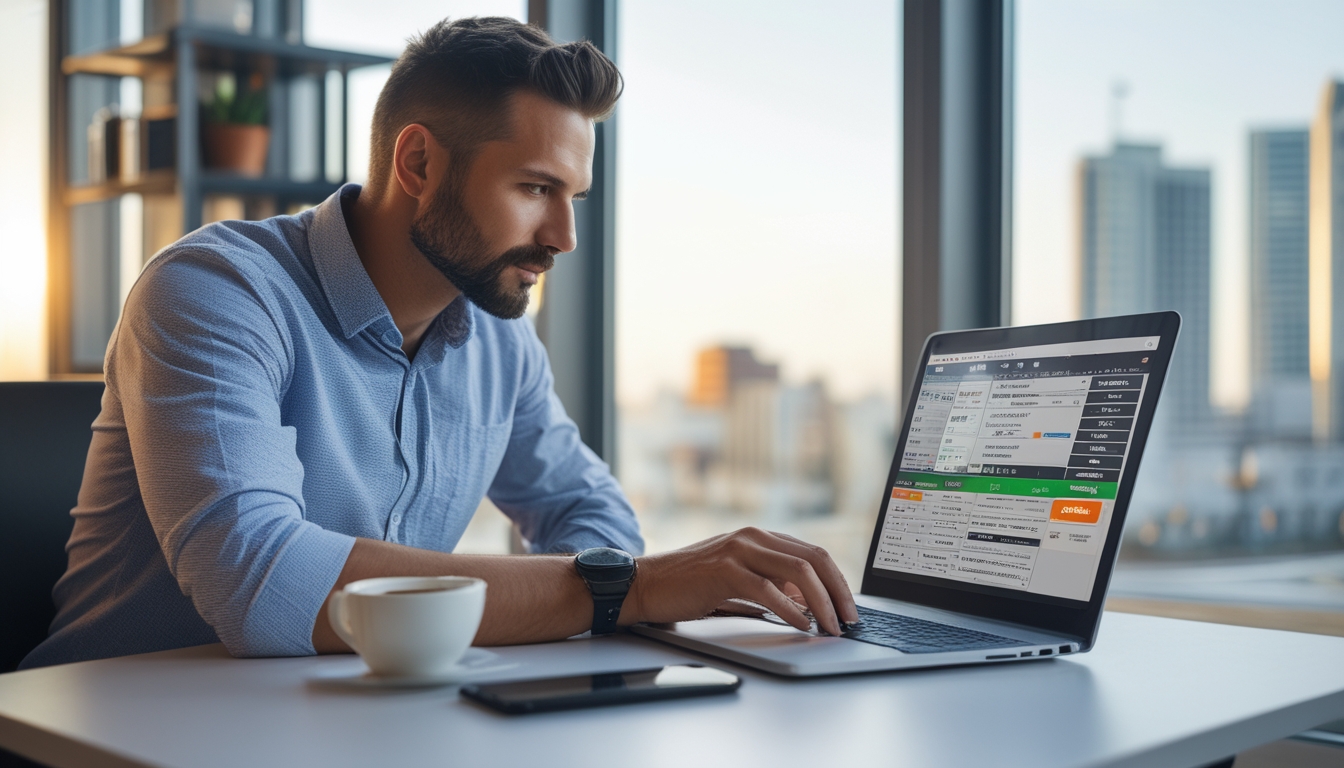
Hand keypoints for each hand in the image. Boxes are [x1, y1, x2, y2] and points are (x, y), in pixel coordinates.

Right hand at [621, 527, 858, 635]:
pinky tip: (802, 625)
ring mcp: (739, 550)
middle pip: (815, 559)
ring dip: (822, 603)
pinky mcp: (725, 570)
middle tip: (848, 620)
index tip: (847, 608)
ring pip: (798, 572)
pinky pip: (769, 590)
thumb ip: (771, 585)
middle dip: (839, 592)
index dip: (837, 582)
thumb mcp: (736, 580)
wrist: (645, 584)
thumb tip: (807, 604)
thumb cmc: (688, 586)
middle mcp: (753, 537)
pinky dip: (792, 610)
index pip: (813, 554)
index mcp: (759, 537)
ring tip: (830, 627)